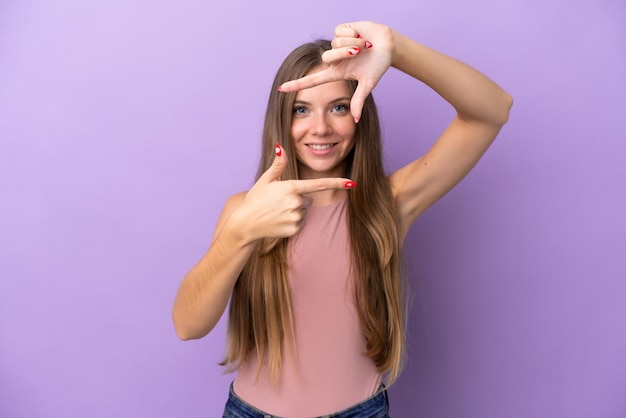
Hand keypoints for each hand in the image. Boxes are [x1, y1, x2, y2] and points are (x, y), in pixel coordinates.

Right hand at [233, 144, 354, 240]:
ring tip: (277, 212)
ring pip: (304, 211)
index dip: (337, 183)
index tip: (352, 183)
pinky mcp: (295, 229)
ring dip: (295, 211)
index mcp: (290, 187)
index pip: (319, 184)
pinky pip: (301, 223)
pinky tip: (279, 221)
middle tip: (279, 202)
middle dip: (298, 199)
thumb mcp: (266, 180)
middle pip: (308, 199)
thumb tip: (280, 146)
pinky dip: (292, 222)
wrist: (245, 224)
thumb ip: (278, 164)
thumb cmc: (255, 199)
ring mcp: (296, 217)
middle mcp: (296, 202)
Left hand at [279, 21, 393, 121]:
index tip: (281, 89)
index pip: (312, 81)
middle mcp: (334, 59)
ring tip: (364, 45)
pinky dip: (354, 33)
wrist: (388, 45)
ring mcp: (336, 44)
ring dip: (353, 43)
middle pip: (327, 57)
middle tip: (360, 52)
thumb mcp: (368, 83)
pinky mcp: (341, 30)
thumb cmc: (378, 64)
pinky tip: (360, 34)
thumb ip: (359, 100)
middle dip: (345, 53)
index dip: (297, 84)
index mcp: (337, 73)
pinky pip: (341, 31)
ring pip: (335, 43)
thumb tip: (356, 119)